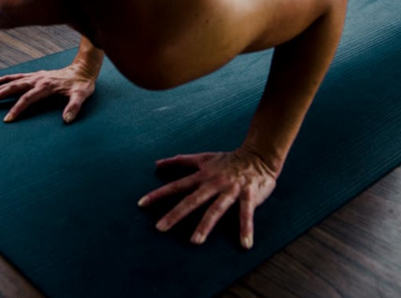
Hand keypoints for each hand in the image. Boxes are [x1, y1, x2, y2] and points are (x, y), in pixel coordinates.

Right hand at [0, 64, 96, 122]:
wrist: (83, 68)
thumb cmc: (82, 84)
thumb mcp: (81, 95)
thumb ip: (74, 107)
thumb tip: (67, 120)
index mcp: (46, 86)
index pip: (27, 99)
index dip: (16, 109)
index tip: (7, 119)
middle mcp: (37, 80)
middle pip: (13, 88)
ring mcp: (35, 76)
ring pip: (12, 82)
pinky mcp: (36, 75)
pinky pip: (17, 76)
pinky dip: (6, 79)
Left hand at [137, 148, 277, 248]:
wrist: (259, 155)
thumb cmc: (229, 160)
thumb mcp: (204, 158)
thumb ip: (181, 161)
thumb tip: (157, 163)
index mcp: (202, 176)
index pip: (176, 186)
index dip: (158, 194)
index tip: (141, 204)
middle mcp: (214, 183)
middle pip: (191, 200)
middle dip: (175, 214)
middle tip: (159, 228)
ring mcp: (231, 190)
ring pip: (216, 209)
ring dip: (205, 225)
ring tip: (195, 241)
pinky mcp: (249, 195)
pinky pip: (246, 214)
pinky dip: (246, 229)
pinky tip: (245, 244)